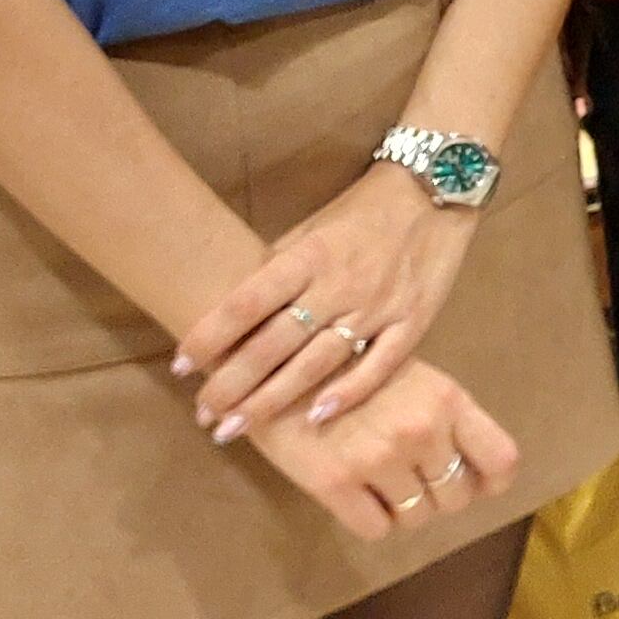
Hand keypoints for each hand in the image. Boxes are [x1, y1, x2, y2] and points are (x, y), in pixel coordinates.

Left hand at [177, 168, 475, 440]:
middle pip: (273, 343)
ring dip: (272, 400)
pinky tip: (315, 419)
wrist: (437, 190)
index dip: (210, 336)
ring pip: (315, 363)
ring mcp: (376, 307)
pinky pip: (378, 365)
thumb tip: (239, 311)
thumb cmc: (364, 210)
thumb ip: (279, 268)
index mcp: (308, 256)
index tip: (181, 366)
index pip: (247, 302)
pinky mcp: (411, 322)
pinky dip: (347, 393)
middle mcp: (337, 285)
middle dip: (232, 383)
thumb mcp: (312, 227)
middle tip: (204, 415)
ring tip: (235, 428)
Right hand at [244, 356, 519, 544]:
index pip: (500, 460)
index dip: (488, 481)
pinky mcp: (335, 483)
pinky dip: (369, 519)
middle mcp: (421, 430)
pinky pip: (376, 529)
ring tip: (377, 479)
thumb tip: (477, 476)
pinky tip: (354, 491)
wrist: (277, 359)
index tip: (471, 482)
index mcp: (447, 399)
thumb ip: (447, 419)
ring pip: (416, 518)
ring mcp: (378, 458)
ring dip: (401, 508)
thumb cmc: (352, 366)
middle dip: (437, 495)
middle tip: (408, 476)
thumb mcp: (415, 378)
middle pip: (456, 498)